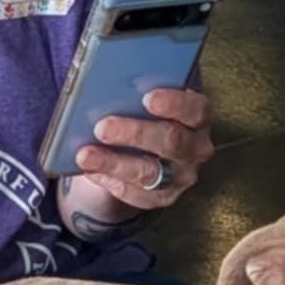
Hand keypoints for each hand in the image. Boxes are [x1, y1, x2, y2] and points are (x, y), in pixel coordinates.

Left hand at [72, 86, 215, 214]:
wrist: (142, 149)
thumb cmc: (143, 114)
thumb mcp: (146, 99)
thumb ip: (137, 94)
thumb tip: (107, 87)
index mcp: (198, 116)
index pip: (196, 109)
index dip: (174, 104)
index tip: (147, 98)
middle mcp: (196, 148)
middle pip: (171, 142)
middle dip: (134, 134)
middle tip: (102, 128)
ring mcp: (182, 176)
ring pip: (150, 173)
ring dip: (115, 163)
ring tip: (85, 155)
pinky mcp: (164, 197)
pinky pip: (138, 195)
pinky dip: (111, 182)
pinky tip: (91, 171)